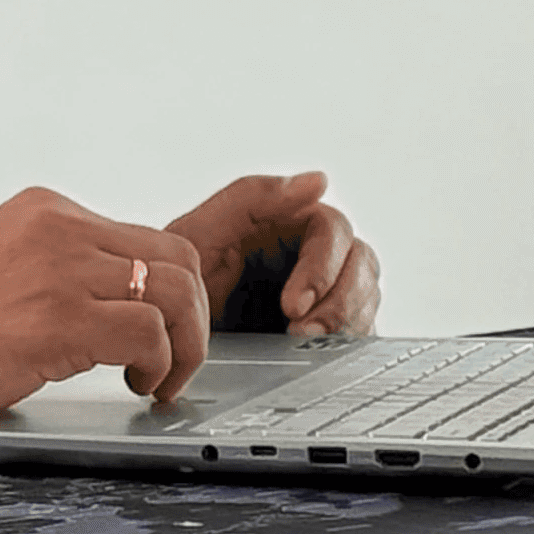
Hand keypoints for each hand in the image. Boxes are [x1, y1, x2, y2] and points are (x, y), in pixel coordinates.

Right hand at [0, 187, 211, 437]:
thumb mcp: (2, 260)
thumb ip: (58, 262)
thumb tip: (120, 291)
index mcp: (44, 209)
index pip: (146, 237)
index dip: (169, 290)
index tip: (164, 330)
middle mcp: (59, 226)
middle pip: (177, 257)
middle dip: (192, 317)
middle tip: (174, 359)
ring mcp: (62, 268)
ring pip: (176, 292)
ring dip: (184, 345)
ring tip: (157, 377)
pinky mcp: (63, 317)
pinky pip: (151, 334)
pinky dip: (158, 366)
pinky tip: (133, 384)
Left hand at [165, 171, 380, 337]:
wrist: (166, 335)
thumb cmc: (177, 278)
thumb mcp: (201, 233)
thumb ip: (253, 196)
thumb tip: (319, 180)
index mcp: (287, 220)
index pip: (333, 229)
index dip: (321, 266)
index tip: (293, 304)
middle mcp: (313, 250)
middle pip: (360, 263)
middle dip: (338, 301)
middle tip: (301, 331)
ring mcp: (326, 288)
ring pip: (366, 297)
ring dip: (342, 323)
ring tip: (299, 344)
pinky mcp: (332, 325)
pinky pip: (362, 329)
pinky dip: (345, 344)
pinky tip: (316, 353)